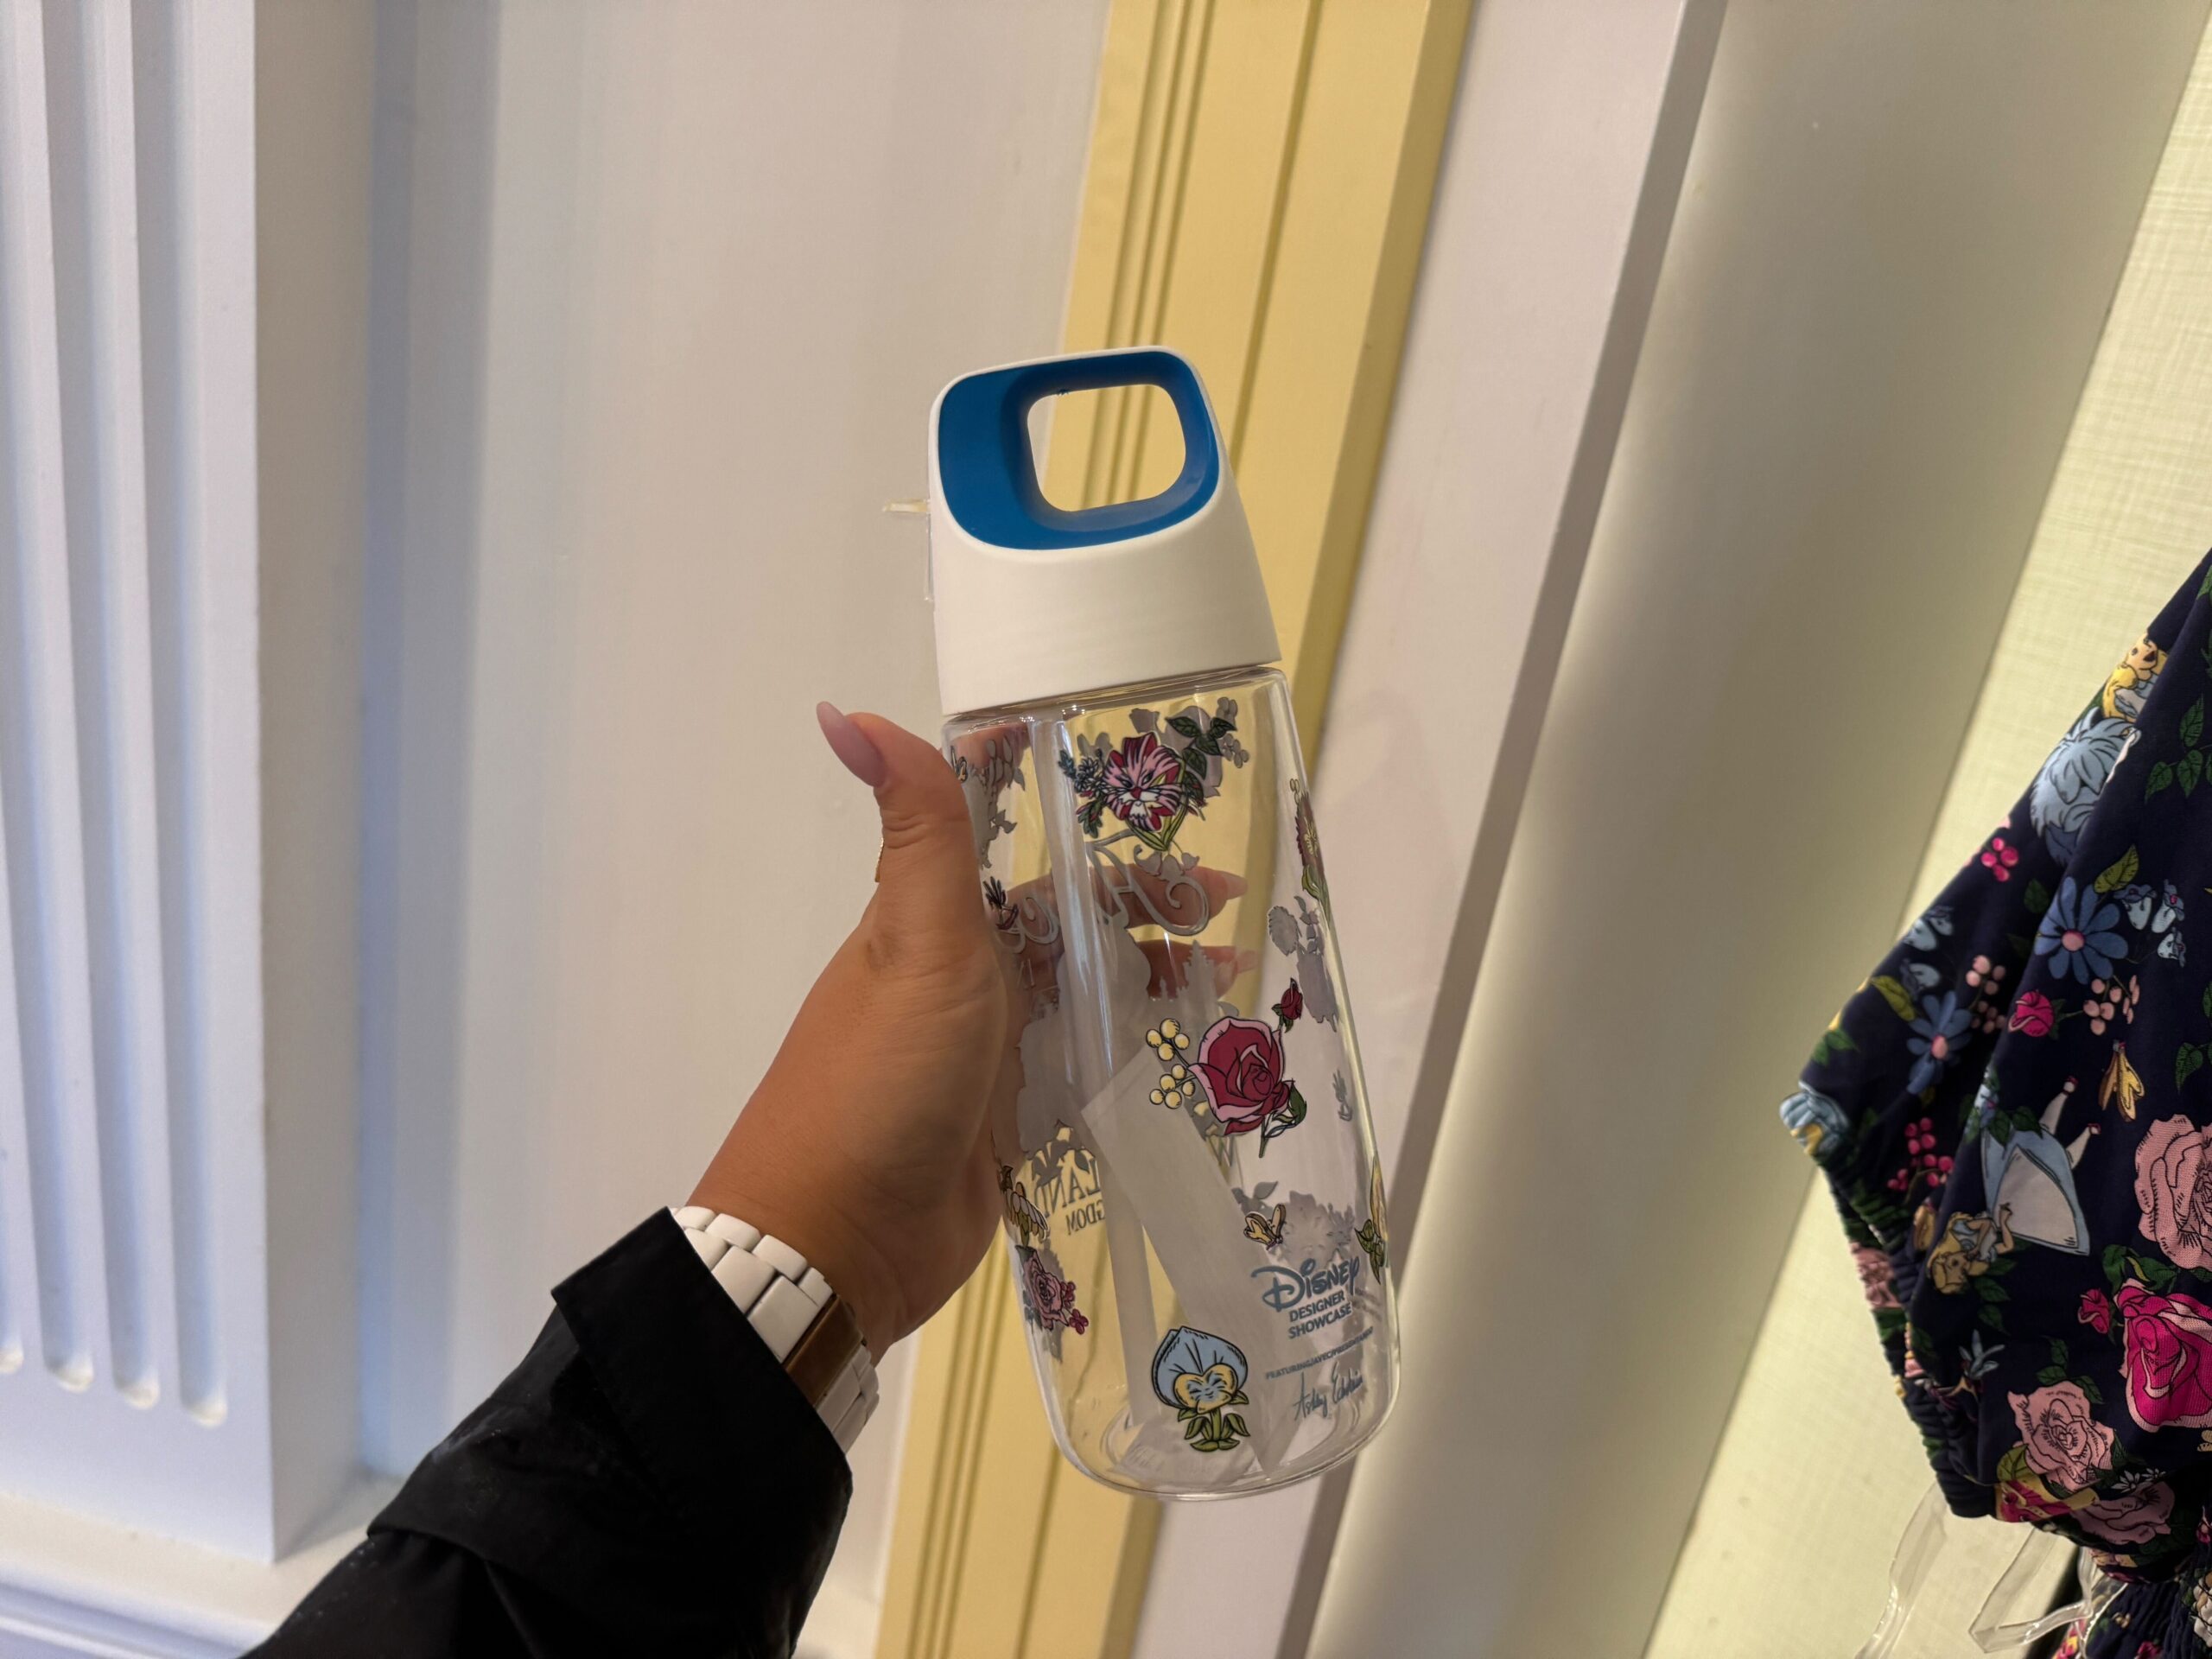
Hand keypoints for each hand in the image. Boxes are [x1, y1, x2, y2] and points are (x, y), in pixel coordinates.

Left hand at [692, 707, 1250, 1355]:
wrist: (837, 1240)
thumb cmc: (879, 1078)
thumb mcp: (914, 941)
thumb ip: (917, 830)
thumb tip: (844, 709)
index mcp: (936, 923)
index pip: (1018, 848)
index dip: (1085, 822)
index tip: (1165, 804)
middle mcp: (963, 979)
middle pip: (1070, 923)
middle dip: (1148, 908)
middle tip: (1231, 911)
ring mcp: (988, 1055)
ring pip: (1087, 996)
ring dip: (1157, 979)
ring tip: (1235, 979)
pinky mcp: (1011, 1124)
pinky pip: (1087, 1073)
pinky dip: (1139, 1055)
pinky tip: (1196, 1055)